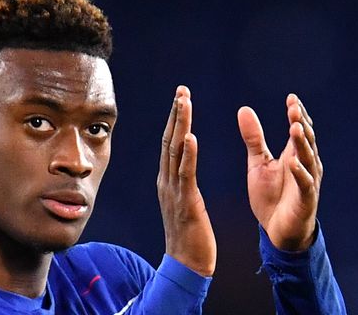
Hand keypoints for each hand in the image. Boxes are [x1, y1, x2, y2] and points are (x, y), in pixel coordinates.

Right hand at [158, 86, 215, 275]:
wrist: (187, 266)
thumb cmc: (190, 238)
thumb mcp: (184, 204)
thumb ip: (181, 184)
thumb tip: (181, 169)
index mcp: (167, 181)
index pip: (170, 144)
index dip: (175, 120)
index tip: (181, 98)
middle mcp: (166, 182)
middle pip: (170, 141)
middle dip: (176, 114)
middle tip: (182, 90)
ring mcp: (173, 191)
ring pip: (176, 151)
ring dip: (181, 125)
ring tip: (185, 102)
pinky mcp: (186, 202)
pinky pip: (186, 174)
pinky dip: (188, 154)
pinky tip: (191, 136)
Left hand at [237, 94, 321, 251]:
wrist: (276, 231)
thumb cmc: (271, 196)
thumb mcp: (258, 163)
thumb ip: (253, 138)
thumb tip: (244, 109)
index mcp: (294, 154)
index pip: (299, 129)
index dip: (297, 114)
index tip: (291, 97)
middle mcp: (305, 165)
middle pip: (306, 139)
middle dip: (300, 123)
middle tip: (293, 107)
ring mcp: (308, 182)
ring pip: (308, 158)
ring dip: (302, 143)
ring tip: (294, 127)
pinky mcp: (305, 200)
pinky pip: (305, 184)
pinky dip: (300, 173)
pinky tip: (292, 162)